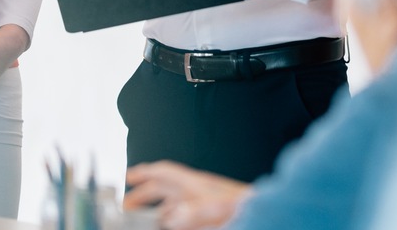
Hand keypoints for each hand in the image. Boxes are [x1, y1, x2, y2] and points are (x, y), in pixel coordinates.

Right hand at [125, 161, 249, 229]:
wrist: (267, 212)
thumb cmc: (246, 207)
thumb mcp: (218, 208)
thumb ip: (195, 212)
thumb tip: (171, 217)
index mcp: (196, 184)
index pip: (165, 173)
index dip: (145, 173)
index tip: (129, 176)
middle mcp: (198, 190)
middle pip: (165, 187)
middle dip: (144, 193)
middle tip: (128, 202)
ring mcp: (204, 201)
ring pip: (174, 201)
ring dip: (157, 207)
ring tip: (144, 216)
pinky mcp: (210, 213)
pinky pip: (185, 213)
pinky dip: (173, 217)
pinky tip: (171, 224)